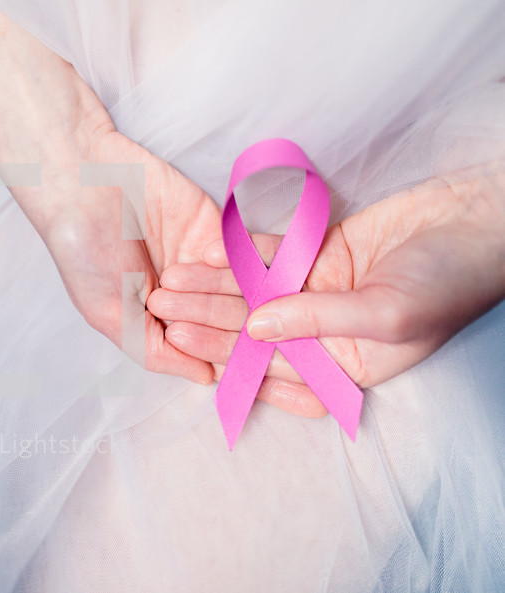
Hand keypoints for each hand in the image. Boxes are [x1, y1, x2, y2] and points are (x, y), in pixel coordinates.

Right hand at [0, 0, 225, 383]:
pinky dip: (245, 264)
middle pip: (228, 321)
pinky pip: (246, 253)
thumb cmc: (86, 254)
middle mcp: (187, 296)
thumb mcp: (110, 316)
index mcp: (160, 322)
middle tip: (244, 331)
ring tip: (246, 304)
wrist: (84, 183)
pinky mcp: (218, 229)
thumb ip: (158, 352)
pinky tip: (235, 271)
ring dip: (239, 297)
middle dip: (231, 326)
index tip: (239, 366)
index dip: (220, 357)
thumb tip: (207, 380)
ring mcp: (204, 263)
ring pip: (242, 290)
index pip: (202, 348)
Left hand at [148, 165, 504, 415]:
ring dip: (213, 288)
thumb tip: (254, 329)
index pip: (272, 365)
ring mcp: (321, 291)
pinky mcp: (321, 255)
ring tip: (170, 282)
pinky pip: (273, 257)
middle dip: (204, 319)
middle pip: (253, 328)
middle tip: (159, 308)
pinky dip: (241, 256)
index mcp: (345, 364)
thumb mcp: (386, 315)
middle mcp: (326, 332)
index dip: (224, 354)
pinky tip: (205, 255)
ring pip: (255, 293)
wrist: (479, 222)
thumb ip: (318, 323)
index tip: (180, 341)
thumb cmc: (447, 282)